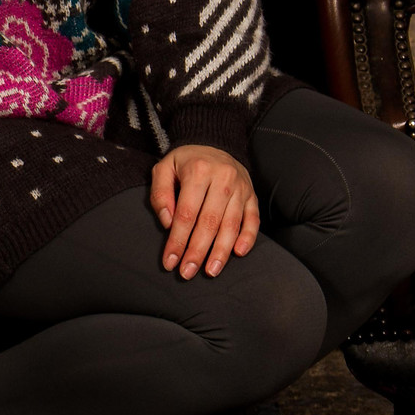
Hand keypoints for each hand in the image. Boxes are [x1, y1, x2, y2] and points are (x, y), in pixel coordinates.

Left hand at [149, 143, 259, 278]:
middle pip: (209, 222)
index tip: (170, 262)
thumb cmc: (186, 162)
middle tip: (187, 272)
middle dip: (197, 251)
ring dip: (221, 251)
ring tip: (211, 271)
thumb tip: (168, 223)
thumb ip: (160, 194)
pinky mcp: (252, 195)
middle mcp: (223, 179)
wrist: (214, 142)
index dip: (177, 240)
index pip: (186, 213)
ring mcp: (240, 187)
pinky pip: (253, 218)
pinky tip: (239, 253)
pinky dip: (248, 237)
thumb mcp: (164, 168)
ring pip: (231, 224)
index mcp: (198, 171)